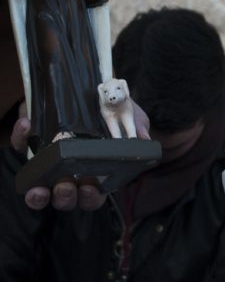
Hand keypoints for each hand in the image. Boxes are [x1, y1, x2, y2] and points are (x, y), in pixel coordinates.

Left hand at [10, 100, 150, 210]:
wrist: (94, 83)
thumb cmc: (114, 107)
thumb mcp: (131, 115)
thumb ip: (138, 127)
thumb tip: (145, 140)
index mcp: (97, 170)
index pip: (94, 194)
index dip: (91, 197)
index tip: (91, 188)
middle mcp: (72, 170)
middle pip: (66, 197)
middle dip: (66, 198)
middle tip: (66, 187)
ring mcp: (49, 158)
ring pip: (39, 188)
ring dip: (39, 195)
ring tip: (41, 188)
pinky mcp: (31, 140)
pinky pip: (22, 144)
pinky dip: (22, 137)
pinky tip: (28, 126)